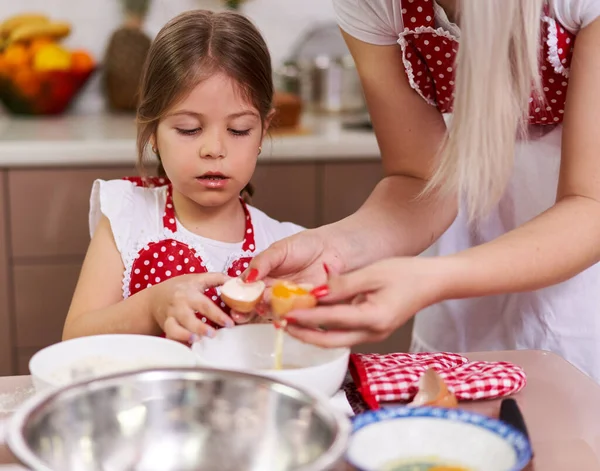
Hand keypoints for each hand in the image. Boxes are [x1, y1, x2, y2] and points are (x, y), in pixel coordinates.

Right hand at [149, 273, 232, 341]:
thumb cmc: (179, 288)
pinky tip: (187, 347)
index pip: (205, 304)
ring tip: (197, 340)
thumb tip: (236, 280)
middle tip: (213, 334)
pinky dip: (177, 342)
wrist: (155, 298)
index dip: (217, 315)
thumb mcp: (197, 279)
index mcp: (189, 293)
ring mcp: (170, 317)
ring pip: (174, 328)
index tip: (229, 323)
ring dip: (185, 335)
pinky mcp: (165, 326)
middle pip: (188, 317)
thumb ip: (217, 279)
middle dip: (200, 327)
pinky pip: (169, 337)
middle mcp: (179, 305)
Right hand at [231, 228, 344, 323]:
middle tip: (239, 313)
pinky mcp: (304, 308)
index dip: (236, 295)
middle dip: (245, 310)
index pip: (245, 289)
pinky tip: (281, 314)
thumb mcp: (279, 249)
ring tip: (259, 312)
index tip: (229, 300)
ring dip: (264, 313)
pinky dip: (286, 315)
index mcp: (263, 277)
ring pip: (271, 311)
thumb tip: (245, 278)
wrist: (334, 248)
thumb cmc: (306, 245)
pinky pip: (292, 315)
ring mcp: (287, 301)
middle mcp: (273, 291)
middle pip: (254, 304)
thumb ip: (262, 262)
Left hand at [282, 257, 448, 347]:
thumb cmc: (407, 274)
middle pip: (330, 342)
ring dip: (312, 332)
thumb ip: (342, 285)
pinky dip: (325, 327)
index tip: (286, 315)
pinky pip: (344, 333)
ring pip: (335, 340)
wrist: (432, 282)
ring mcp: (373, 335)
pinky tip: (313, 317)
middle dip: (304, 334)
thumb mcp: (372, 273)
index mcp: (373, 318)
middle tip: (282, 324)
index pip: (332, 321)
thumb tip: (316, 292)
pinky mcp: (372, 330)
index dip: (307, 318)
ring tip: (291, 321)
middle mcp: (372, 333)